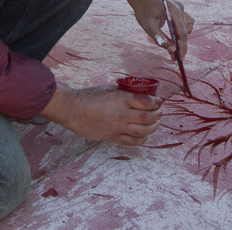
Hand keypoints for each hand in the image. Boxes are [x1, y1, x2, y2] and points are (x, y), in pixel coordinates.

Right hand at [40, 85, 161, 144]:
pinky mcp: (113, 138)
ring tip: (155, 122)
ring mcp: (117, 128)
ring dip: (153, 127)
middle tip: (160, 111)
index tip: (159, 101)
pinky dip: (143, 138)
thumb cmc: (89, 96)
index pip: (147, 102)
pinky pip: (133, 141)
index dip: (156, 102)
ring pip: (144, 131)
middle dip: (158, 115)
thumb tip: (141, 96)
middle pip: (148, 118)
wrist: (72, 110)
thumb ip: (126, 94)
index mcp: (121, 99)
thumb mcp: (110, 89)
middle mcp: (121, 115)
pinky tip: (144, 133)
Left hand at [123, 0, 193, 60]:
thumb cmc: (143, 10)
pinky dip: (179, 30)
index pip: (182, 33)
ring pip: (187, 26)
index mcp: (174, 11)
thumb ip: (161, 39)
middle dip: (181, 44)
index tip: (180, 58)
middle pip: (185, 31)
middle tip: (174, 56)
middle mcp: (180, 8)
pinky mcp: (178, 9)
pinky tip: (171, 36)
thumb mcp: (149, 27)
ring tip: (172, 45)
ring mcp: (180, 7)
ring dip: (181, 37)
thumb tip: (173, 50)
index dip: (182, 47)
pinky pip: (183, 22)